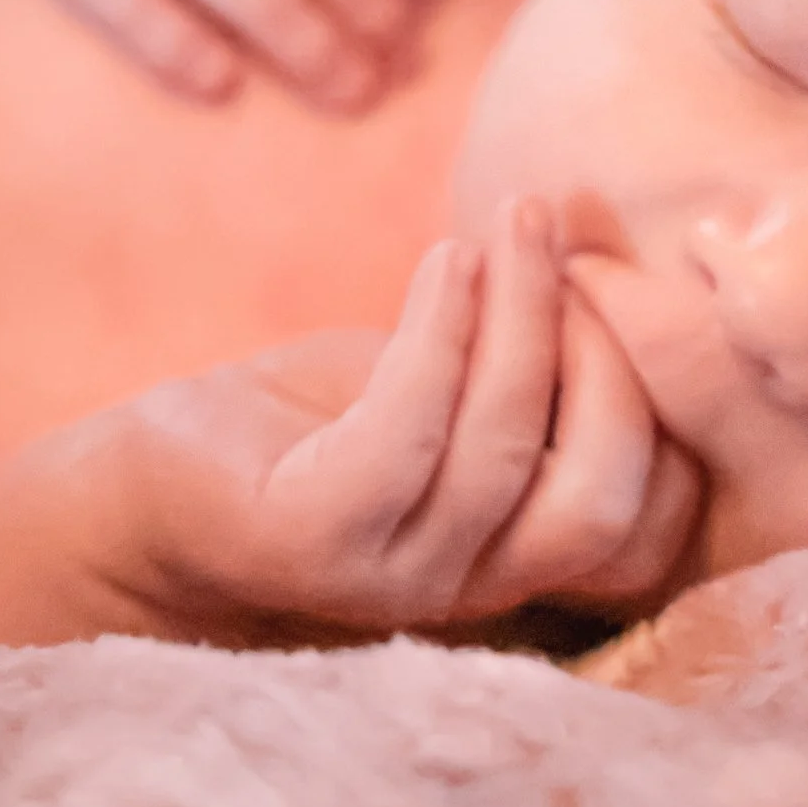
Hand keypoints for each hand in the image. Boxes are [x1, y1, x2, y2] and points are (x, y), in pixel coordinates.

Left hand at [0, 198, 694, 652]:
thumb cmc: (311, 423)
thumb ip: (529, 348)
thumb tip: (605, 225)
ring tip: (519, 218)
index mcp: (518, 558)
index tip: (620, 285)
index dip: (663, 397)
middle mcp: (471, 588)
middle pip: (607, 494)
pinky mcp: (313, 537)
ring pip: (511, 444)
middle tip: (576, 249)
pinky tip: (447, 258)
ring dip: (527, 310)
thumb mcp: (447, 381)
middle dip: (613, 360)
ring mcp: (392, 574)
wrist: (144, 480)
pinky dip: (444, 327)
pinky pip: (410, 424)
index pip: (652, 514)